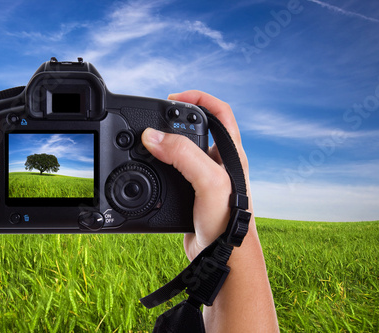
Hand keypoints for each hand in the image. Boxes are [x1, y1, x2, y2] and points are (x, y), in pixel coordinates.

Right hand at [141, 90, 251, 260]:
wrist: (221, 256)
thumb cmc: (227, 221)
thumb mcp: (209, 181)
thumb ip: (183, 155)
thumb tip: (152, 137)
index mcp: (230, 152)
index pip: (220, 111)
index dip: (198, 97)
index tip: (173, 98)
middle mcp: (219, 161)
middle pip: (198, 127)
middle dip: (176, 118)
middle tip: (155, 117)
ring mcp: (205, 177)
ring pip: (184, 149)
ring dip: (166, 141)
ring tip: (148, 139)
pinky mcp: (191, 192)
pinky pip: (174, 170)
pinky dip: (159, 164)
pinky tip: (149, 166)